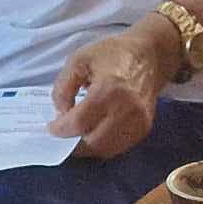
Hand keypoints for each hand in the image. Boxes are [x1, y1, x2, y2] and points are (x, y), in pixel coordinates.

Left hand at [47, 20, 170, 158]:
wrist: (150, 55)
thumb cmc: (113, 54)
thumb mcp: (78, 60)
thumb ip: (63, 87)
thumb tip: (61, 113)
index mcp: (108, 90)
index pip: (79, 122)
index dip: (60, 129)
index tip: (51, 127)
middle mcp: (126, 110)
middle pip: (93, 142)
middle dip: (72, 143)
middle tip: (63, 134)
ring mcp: (138, 122)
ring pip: (106, 149)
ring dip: (87, 148)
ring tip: (76, 136)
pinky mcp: (145, 128)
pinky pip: (119, 147)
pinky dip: (102, 146)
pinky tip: (94, 134)